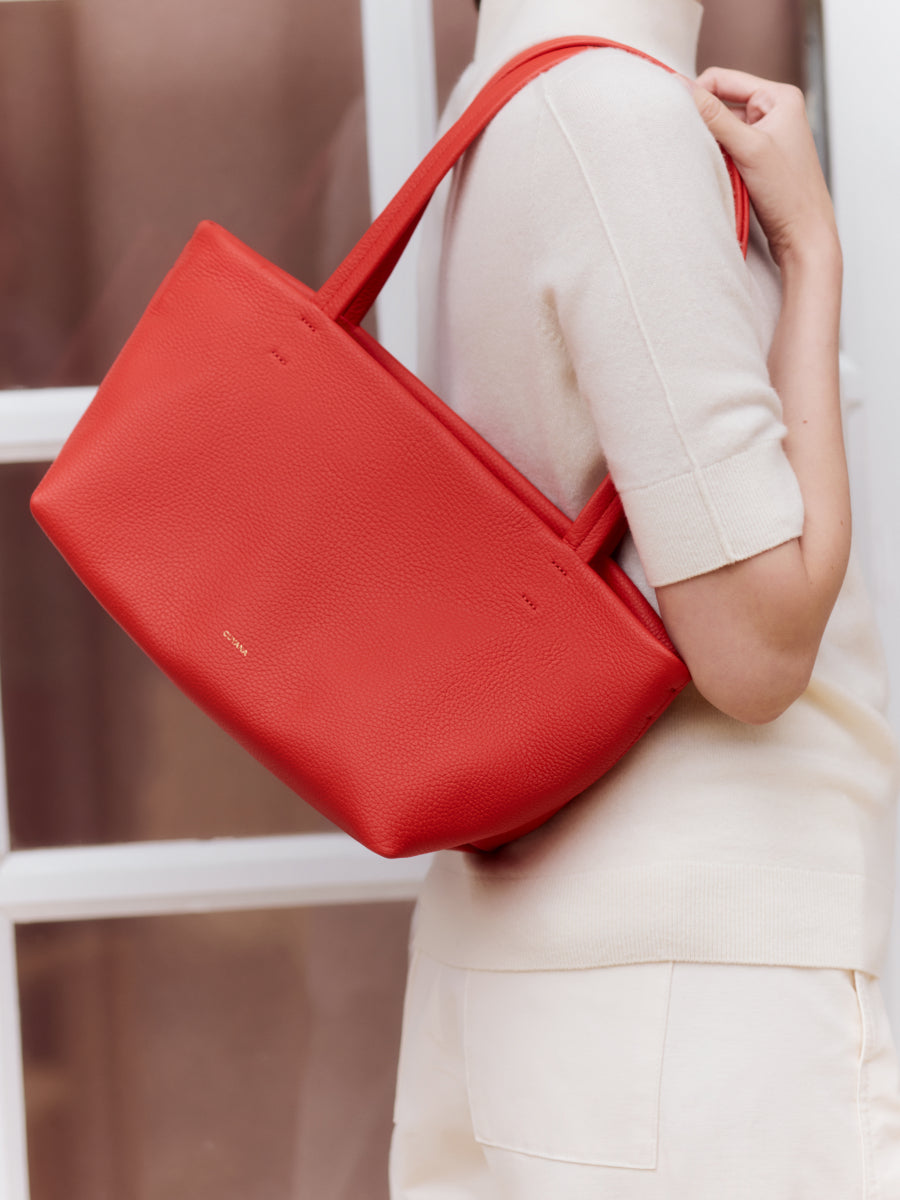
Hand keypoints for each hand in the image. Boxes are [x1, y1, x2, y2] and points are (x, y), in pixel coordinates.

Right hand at [680, 67, 840, 268]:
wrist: (803, 235)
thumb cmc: (789, 193)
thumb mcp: (749, 149)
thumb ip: (716, 117)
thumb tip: (683, 90)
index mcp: (779, 97)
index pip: (723, 79)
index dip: (697, 94)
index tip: (675, 115)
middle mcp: (773, 111)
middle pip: (720, 102)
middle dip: (703, 121)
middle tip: (687, 140)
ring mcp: (764, 135)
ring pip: (721, 127)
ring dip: (708, 142)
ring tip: (705, 160)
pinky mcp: (757, 158)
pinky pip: (726, 148)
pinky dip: (715, 157)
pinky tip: (713, 171)